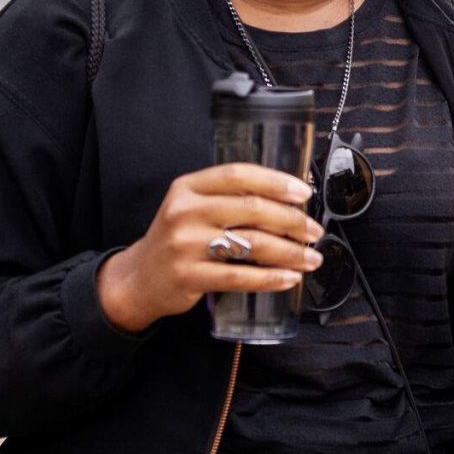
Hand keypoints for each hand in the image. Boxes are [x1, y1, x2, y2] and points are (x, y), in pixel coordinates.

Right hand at [97, 163, 322, 333]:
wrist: (140, 278)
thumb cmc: (178, 240)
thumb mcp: (191, 207)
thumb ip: (228, 198)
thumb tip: (287, 200)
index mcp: (188, 187)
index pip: (239, 175)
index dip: (276, 182)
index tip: (303, 193)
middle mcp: (185, 212)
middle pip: (252, 208)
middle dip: (292, 221)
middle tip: (314, 231)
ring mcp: (185, 245)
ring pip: (251, 243)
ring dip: (290, 252)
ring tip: (310, 257)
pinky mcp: (189, 276)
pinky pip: (240, 277)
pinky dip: (271, 278)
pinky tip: (290, 278)